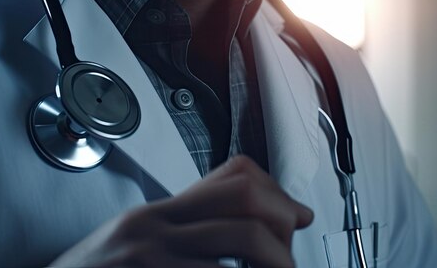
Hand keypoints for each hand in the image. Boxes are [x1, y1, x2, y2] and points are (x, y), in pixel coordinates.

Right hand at [51, 155, 313, 266]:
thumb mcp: (138, 240)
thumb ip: (186, 227)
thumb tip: (243, 228)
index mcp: (158, 212)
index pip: (231, 176)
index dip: (276, 194)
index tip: (298, 214)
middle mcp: (154, 227)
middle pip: (242, 200)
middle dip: (281, 228)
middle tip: (291, 258)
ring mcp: (151, 256)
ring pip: (239, 242)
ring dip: (274, 263)